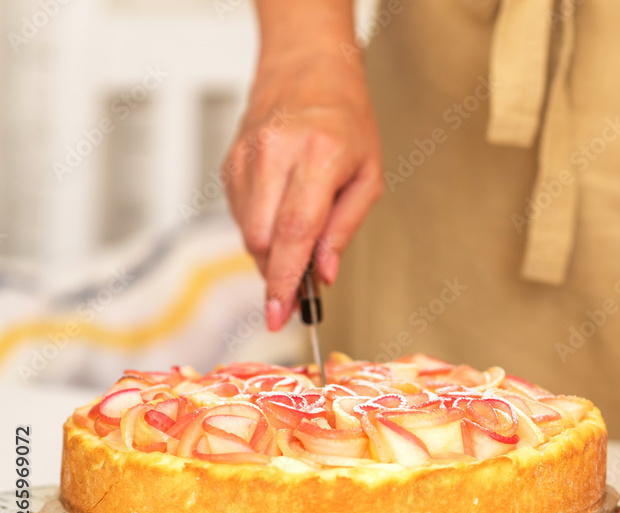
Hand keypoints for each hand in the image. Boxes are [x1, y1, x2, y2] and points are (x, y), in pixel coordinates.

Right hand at [225, 47, 382, 329]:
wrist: (306, 68)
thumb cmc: (346, 121)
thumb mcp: (368, 175)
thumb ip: (345, 227)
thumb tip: (324, 273)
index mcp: (318, 156)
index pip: (295, 231)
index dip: (286, 280)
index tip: (280, 314)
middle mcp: (275, 154)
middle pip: (264, 239)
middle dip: (278, 273)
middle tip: (298, 285)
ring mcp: (246, 156)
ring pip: (247, 232)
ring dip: (270, 252)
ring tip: (297, 239)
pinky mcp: (229, 161)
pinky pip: (239, 215)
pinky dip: (260, 229)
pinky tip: (280, 212)